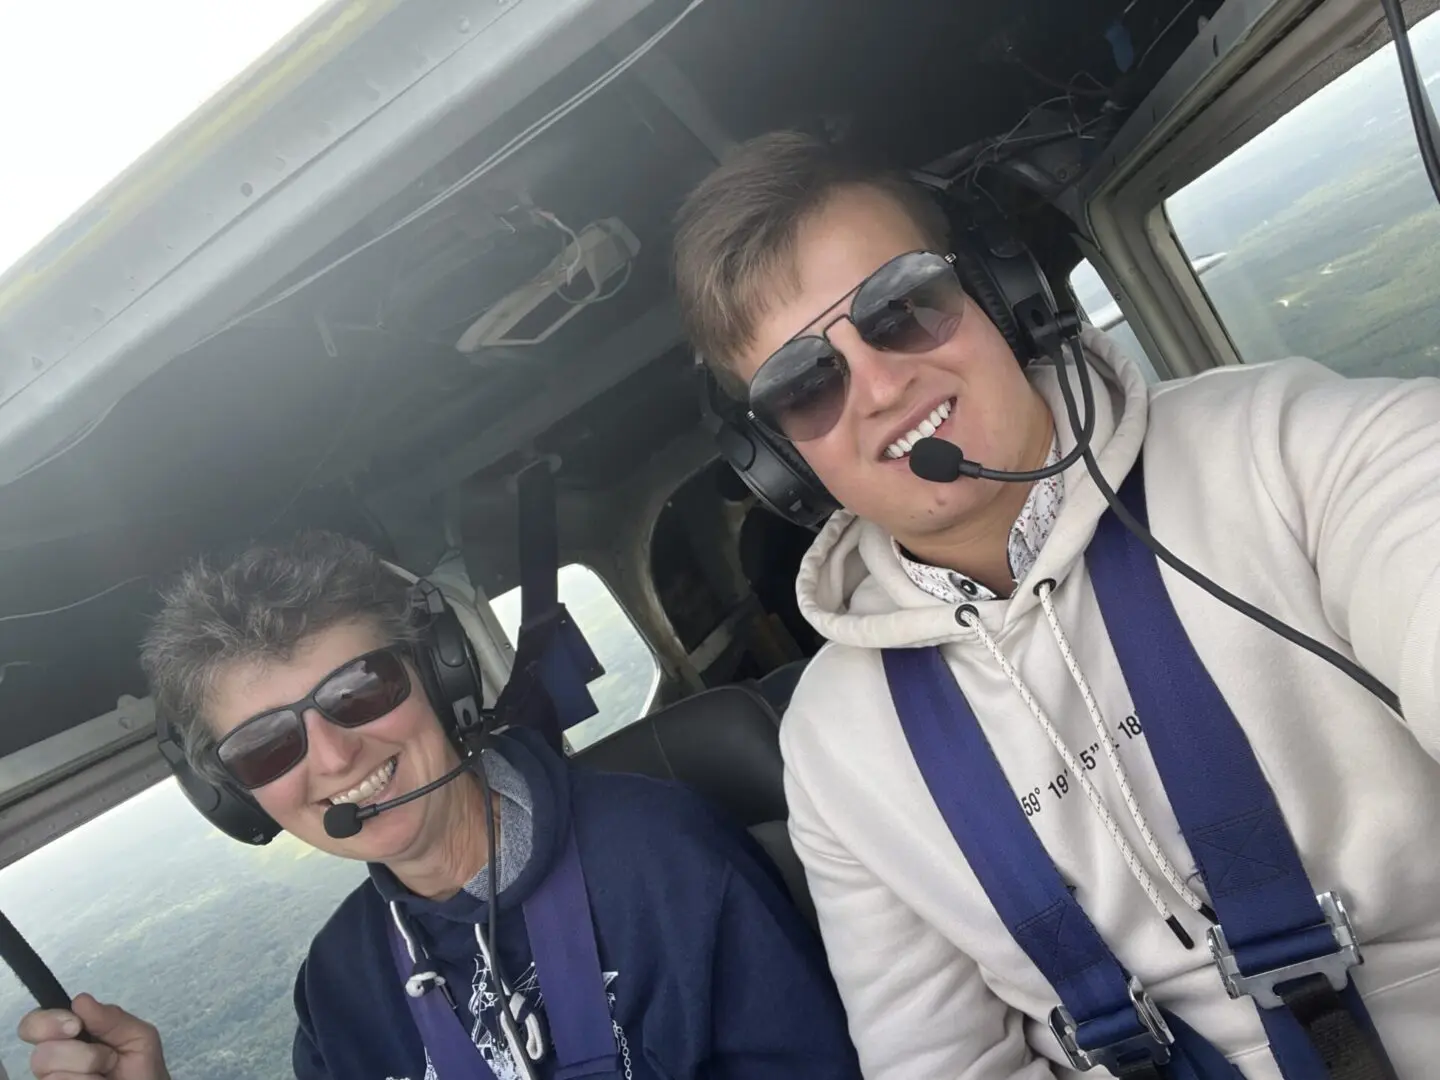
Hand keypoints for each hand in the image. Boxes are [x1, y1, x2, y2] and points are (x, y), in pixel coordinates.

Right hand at [17, 994, 169, 1079]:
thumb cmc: (143, 1068)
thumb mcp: (138, 1036)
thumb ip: (112, 1018)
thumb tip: (80, 1000)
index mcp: (70, 1036)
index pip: (34, 1024)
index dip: (47, 1022)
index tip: (75, 1027)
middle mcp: (54, 1060)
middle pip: (40, 1054)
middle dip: (77, 1054)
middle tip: (105, 1059)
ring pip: (51, 1076)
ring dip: (88, 1072)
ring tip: (107, 1074)